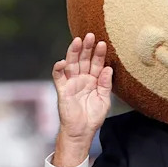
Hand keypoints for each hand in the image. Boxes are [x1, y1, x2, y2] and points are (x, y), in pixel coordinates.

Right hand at [52, 33, 112, 166]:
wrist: (82, 131)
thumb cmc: (93, 116)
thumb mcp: (104, 99)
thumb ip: (106, 84)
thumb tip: (109, 68)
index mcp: (93, 80)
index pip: (96, 63)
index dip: (99, 54)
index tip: (103, 43)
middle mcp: (82, 78)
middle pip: (83, 59)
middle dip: (86, 47)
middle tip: (90, 35)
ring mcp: (71, 83)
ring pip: (71, 64)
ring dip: (73, 52)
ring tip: (77, 41)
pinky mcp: (63, 90)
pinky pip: (58, 77)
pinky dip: (58, 69)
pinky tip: (62, 62)